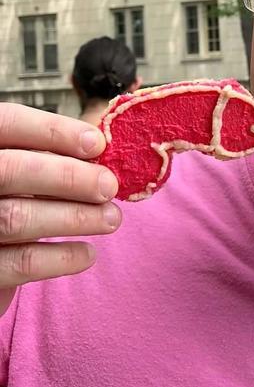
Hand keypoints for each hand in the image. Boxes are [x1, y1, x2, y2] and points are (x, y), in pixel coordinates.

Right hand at [0, 104, 119, 316]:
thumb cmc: (10, 197)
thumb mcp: (20, 166)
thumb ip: (48, 157)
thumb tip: (100, 157)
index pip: (8, 123)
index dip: (54, 130)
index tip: (97, 144)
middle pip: (12, 170)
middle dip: (68, 177)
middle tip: (109, 186)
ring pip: (17, 218)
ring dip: (74, 217)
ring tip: (111, 218)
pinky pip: (20, 263)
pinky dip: (61, 258)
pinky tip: (88, 253)